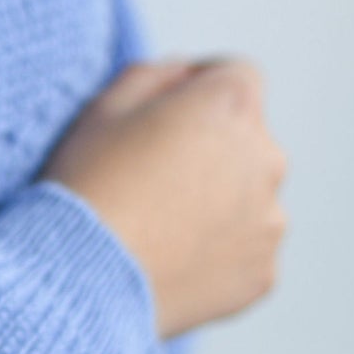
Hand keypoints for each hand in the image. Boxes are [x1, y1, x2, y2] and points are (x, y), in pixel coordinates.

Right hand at [39, 54, 288, 338]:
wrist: (84, 278)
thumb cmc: (88, 186)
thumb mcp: (103, 107)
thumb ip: (156, 74)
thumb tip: (186, 75)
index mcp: (231, 105)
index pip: (236, 76)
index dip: (197, 90)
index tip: (163, 116)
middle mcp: (267, 157)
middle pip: (246, 140)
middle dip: (210, 149)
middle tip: (151, 178)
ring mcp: (269, 219)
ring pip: (248, 197)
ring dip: (218, 202)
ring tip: (158, 226)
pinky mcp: (263, 271)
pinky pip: (244, 251)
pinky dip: (217, 252)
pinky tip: (170, 260)